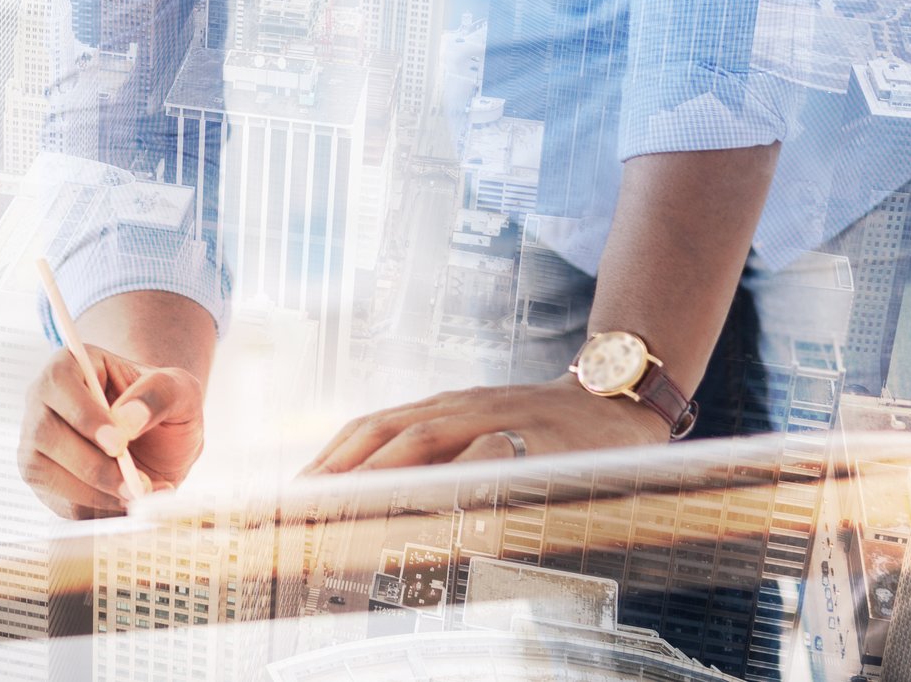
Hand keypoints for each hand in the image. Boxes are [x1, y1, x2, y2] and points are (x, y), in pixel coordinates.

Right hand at [19, 342, 204, 517]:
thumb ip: (159, 394)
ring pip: (45, 471)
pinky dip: (96, 507)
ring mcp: (37, 442)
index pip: (59, 382)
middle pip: (46, 432)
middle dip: (92, 465)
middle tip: (137, 483)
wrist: (159, 446)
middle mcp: (44, 402)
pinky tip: (127, 501)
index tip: (118, 443)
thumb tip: (127, 418)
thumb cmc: (164, 408)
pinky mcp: (44, 480)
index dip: (84, 414)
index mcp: (72, 365)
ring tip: (140, 492)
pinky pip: (58, 500)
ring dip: (95, 491)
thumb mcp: (180, 390)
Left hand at [300, 374, 670, 474]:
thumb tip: (381, 508)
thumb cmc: (542, 431)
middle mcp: (458, 407)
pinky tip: (431, 504)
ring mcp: (494, 417)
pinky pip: (488, 455)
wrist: (616, 402)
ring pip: (424, 440)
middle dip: (338, 469)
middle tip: (303, 505)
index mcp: (440, 408)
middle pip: (383, 431)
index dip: (329, 458)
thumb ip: (439, 465)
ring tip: (344, 506)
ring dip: (378, 473)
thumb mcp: (482, 437)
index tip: (294, 491)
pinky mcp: (533, 435)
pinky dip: (455, 476)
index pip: (370, 427)